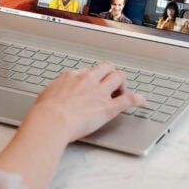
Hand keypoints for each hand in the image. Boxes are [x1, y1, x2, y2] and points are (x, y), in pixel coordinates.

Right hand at [24, 62, 146, 142]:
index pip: (88, 71)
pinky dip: (138, 100)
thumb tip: (54, 96)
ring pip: (119, 77)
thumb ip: (56, 93)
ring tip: (121, 91)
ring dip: (122, 83)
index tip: (92, 84)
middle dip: (109, 74)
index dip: (92, 78)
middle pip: (106, 67)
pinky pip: (129, 99)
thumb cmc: (45, 112)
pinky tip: (142, 102)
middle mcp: (88, 80)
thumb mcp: (47, 95)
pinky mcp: (108, 107)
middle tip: (109, 85)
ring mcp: (100, 93)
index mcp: (73, 77)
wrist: (52, 120)